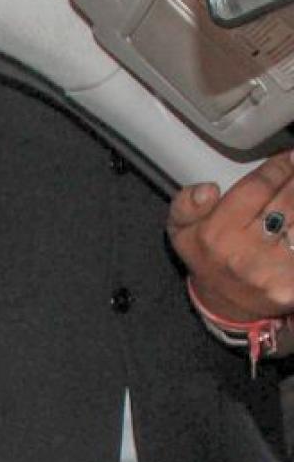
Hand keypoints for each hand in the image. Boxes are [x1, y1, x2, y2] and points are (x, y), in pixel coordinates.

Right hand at [168, 150, 293, 322]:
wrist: (226, 305)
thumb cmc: (206, 256)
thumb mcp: (180, 229)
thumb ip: (185, 204)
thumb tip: (208, 189)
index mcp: (215, 235)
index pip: (257, 189)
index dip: (278, 168)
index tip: (289, 156)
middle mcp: (244, 254)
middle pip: (288, 202)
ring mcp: (272, 273)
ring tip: (293, 193)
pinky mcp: (291, 287)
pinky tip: (292, 228)